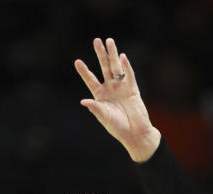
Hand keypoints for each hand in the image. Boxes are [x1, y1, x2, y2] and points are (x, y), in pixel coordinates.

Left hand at [74, 38, 160, 162]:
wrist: (135, 132)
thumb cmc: (118, 127)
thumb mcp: (104, 117)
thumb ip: (95, 108)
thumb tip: (83, 101)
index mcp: (100, 96)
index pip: (90, 80)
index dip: (84, 71)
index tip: (77, 61)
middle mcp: (110, 88)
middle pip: (103, 68)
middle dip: (100, 54)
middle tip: (96, 41)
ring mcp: (121, 87)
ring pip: (116, 67)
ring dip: (113, 54)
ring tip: (109, 41)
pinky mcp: (133, 89)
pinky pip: (129, 75)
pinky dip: (126, 66)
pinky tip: (122, 57)